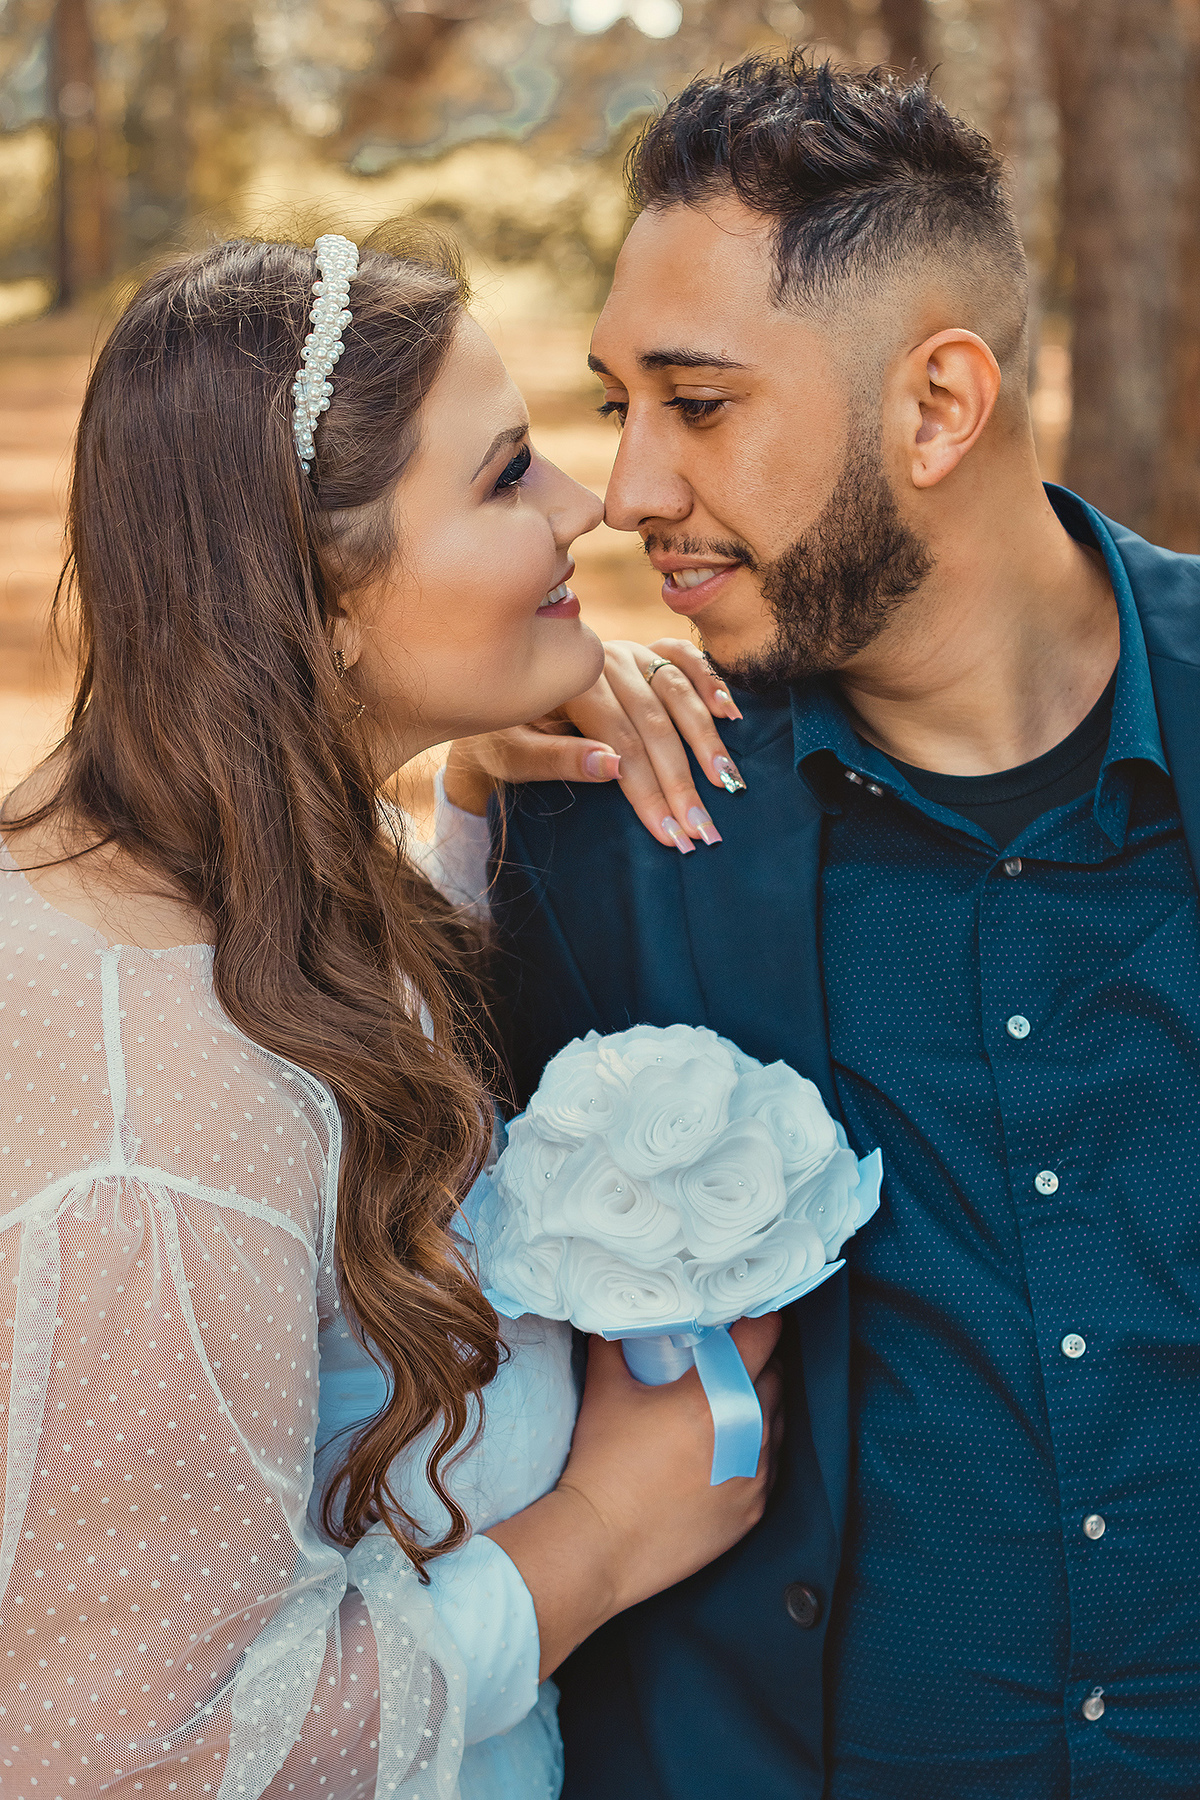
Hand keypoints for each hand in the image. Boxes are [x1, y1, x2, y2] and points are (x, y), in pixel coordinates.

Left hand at [443, 638, 747, 850]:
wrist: (493, 701)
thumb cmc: (500, 737)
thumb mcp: (512, 756)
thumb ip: (558, 759)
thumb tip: (613, 766)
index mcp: (569, 681)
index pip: (622, 739)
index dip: (650, 790)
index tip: (671, 834)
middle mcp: (603, 659)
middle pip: (655, 722)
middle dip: (682, 781)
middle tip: (704, 830)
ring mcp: (627, 652)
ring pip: (677, 692)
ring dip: (706, 740)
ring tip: (728, 783)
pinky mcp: (642, 653)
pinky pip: (683, 659)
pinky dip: (710, 682)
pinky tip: (730, 715)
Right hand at [485, 1313, 783, 1675]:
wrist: (601, 1545)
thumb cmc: (603, 1466)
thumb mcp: (605, 1391)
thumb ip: (613, 1344)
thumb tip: (614, 1315)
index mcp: (716, 1400)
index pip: (763, 1338)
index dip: (758, 1318)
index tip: (745, 1313)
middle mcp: (748, 1436)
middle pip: (774, 1376)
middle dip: (755, 1360)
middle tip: (725, 1355)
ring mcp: (755, 1477)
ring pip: (777, 1420)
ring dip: (759, 1403)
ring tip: (724, 1400)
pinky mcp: (754, 1510)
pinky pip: (770, 1464)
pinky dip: (755, 1447)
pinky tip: (725, 1445)